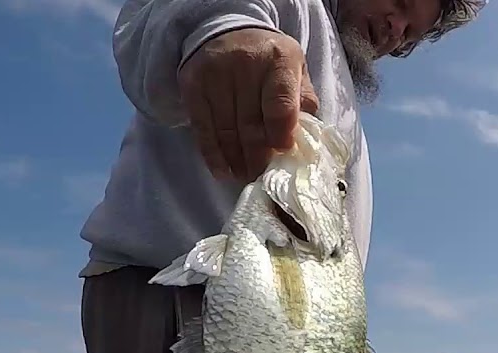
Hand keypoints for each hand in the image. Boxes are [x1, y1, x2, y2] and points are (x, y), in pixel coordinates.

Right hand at [179, 28, 320, 181]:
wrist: (227, 31)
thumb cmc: (268, 60)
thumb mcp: (295, 70)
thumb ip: (302, 102)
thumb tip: (304, 140)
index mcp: (279, 59)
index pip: (281, 106)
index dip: (281, 135)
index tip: (281, 154)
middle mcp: (245, 63)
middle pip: (251, 124)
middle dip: (258, 157)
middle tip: (263, 177)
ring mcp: (216, 74)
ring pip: (226, 130)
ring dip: (237, 160)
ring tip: (245, 177)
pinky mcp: (193, 85)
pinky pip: (203, 128)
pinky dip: (213, 154)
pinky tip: (223, 171)